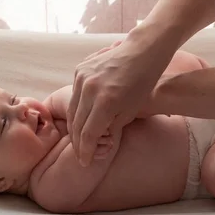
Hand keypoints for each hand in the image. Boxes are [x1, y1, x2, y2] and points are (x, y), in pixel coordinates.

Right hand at [67, 32, 175, 166]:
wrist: (142, 52)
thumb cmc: (143, 83)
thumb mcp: (131, 111)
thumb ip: (112, 127)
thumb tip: (98, 140)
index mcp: (105, 102)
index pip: (88, 134)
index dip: (86, 151)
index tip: (86, 162)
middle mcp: (89, 89)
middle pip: (76, 123)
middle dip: (78, 143)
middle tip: (81, 154)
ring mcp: (82, 77)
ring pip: (71, 109)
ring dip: (74, 127)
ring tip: (79, 140)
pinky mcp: (79, 69)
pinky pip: (73, 94)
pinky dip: (76, 108)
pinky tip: (80, 118)